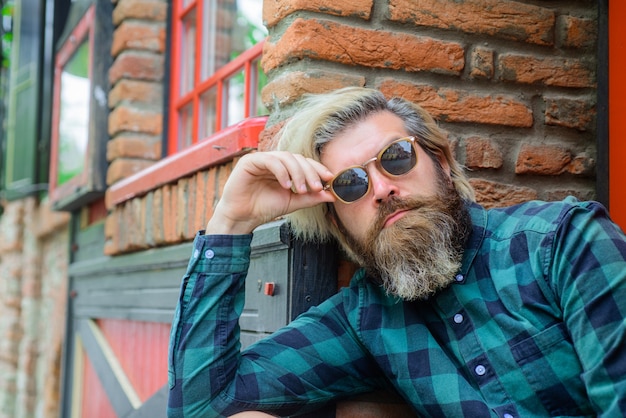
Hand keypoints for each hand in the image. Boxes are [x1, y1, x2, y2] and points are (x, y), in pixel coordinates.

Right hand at [206, 151, 335, 233]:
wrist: (242, 218)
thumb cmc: (264, 208)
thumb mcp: (292, 202)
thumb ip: (310, 197)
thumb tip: (331, 194)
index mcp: (285, 168)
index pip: (304, 163)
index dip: (318, 169)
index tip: (329, 179)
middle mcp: (274, 161)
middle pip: (297, 158)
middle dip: (310, 172)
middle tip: (316, 187)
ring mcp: (262, 159)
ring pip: (286, 157)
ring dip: (297, 173)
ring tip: (301, 189)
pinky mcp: (250, 161)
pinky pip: (270, 160)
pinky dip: (281, 172)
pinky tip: (286, 185)